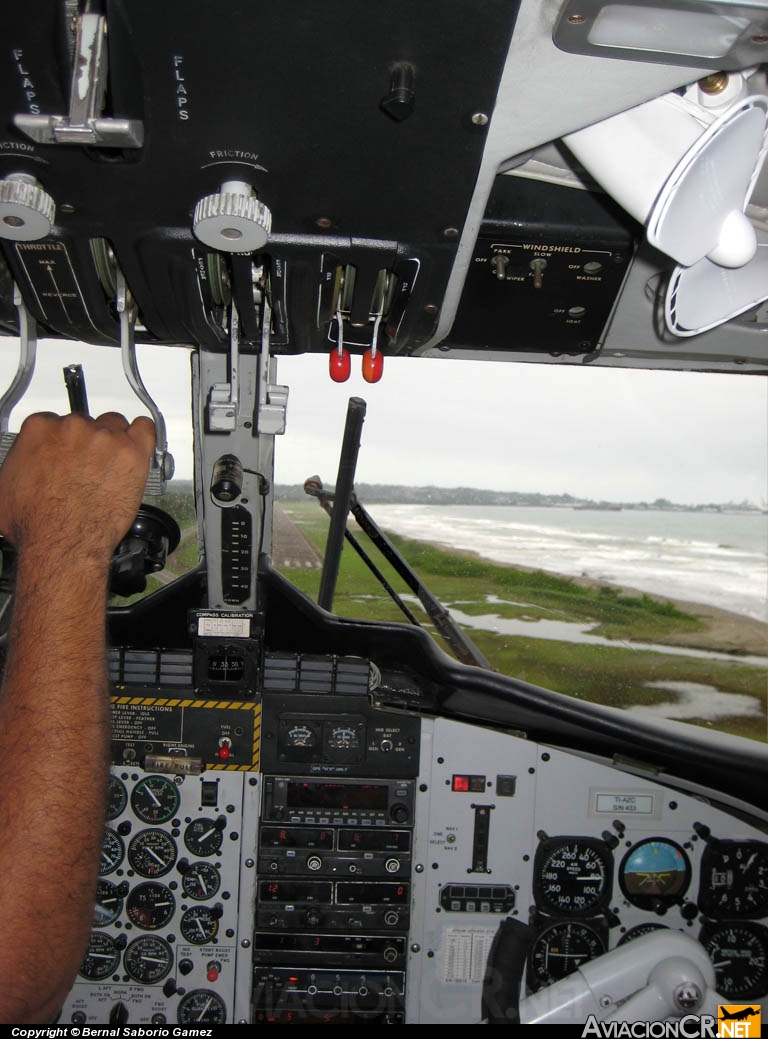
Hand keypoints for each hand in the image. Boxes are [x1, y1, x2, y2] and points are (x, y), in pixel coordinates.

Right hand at [0, 412, 154, 564]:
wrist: (61, 543)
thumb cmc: (35, 523)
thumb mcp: (6, 487)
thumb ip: (19, 464)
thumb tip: (25, 467)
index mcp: (40, 430)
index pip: (56, 422)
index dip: (63, 442)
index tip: (67, 455)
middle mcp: (73, 427)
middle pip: (87, 423)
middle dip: (88, 444)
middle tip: (89, 469)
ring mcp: (104, 438)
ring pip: (115, 426)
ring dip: (115, 442)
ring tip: (112, 466)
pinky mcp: (131, 452)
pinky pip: (145, 428)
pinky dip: (143, 436)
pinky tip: (138, 448)